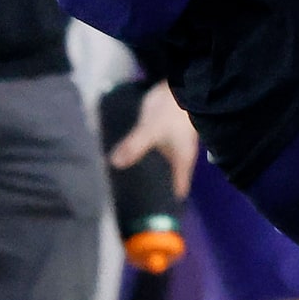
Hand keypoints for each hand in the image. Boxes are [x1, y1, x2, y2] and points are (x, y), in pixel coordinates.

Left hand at [109, 80, 199, 197]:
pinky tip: (125, 157)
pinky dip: (140, 156)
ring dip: (144, 171)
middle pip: (166, 180)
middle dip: (151, 189)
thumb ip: (134, 146)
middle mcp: (178, 157)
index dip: (167, 204)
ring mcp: (171, 145)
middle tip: (130, 201)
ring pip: (158, 165)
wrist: (184, 83)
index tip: (152, 216)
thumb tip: (113, 164)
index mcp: (182, 161)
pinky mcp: (162, 134)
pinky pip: (150, 151)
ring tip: (123, 182)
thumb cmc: (173, 112)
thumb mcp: (152, 130)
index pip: (177, 190)